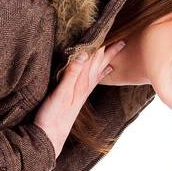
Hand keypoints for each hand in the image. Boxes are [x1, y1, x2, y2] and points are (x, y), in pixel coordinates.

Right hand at [33, 40, 125, 158]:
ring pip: (96, 73)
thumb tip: (84, 54)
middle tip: (122, 41)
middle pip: (99, 65)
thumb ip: (72, 74)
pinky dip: (97, 75)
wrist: (49, 139)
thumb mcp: (60, 93)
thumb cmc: (52, 118)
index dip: (101, 44)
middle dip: (109, 52)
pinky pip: (91, 82)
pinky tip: (101, 73)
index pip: (93, 59)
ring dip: (105, 62)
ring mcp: (80, 94)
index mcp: (81, 83)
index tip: (109, 30)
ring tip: (114, 53)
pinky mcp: (75, 99)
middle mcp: (84, 87)